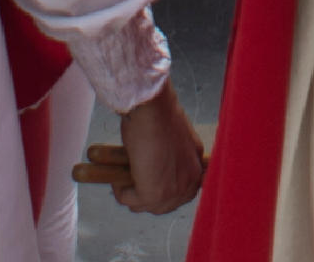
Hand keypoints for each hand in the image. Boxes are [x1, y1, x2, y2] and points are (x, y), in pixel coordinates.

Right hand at [110, 86, 205, 217]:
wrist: (152, 108)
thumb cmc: (159, 115)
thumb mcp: (172, 141)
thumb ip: (170, 160)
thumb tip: (152, 173)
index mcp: (197, 168)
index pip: (179, 194)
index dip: (159, 191)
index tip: (143, 183)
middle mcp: (190, 183)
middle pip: (164, 205)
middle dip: (144, 197)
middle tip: (127, 184)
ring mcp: (174, 192)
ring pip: (146, 206)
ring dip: (130, 194)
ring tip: (120, 180)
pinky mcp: (153, 195)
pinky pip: (130, 200)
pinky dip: (120, 192)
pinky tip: (116, 178)